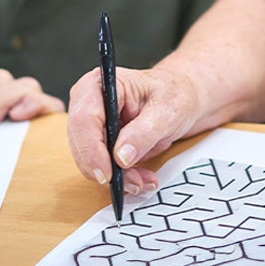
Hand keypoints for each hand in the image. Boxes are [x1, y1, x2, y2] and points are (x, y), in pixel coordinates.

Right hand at [65, 67, 202, 195]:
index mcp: (100, 84)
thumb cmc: (175, 93)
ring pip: (89, 160)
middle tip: (133, 181)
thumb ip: (144, 132)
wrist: (183, 98)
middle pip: (81, 143)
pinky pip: (101, 166)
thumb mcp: (167, 110)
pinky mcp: (99, 142)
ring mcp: (92, 124)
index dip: (91, 149)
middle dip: (106, 168)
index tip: (107, 173)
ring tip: (142, 179)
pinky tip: (140, 177)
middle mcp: (89, 103)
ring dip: (116, 176)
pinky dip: (120, 177)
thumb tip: (121, 156)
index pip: (83, 119)